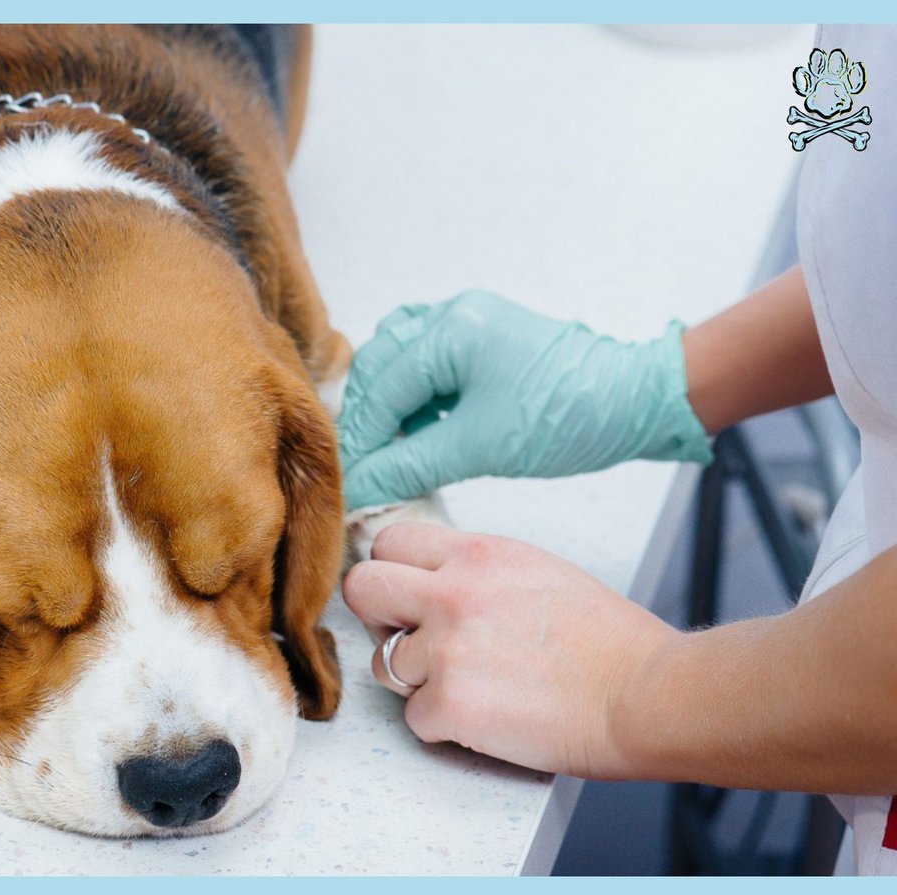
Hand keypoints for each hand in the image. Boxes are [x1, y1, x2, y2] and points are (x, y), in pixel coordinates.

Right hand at [337, 291, 711, 508]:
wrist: (636, 404)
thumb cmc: (570, 416)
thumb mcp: (478, 448)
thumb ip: (409, 466)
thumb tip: (360, 489)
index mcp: (452, 329)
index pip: (382, 388)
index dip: (361, 440)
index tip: (349, 480)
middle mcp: (454, 313)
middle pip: (380, 365)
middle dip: (368, 419)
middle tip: (362, 468)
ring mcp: (468, 321)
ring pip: (399, 360)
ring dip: (388, 405)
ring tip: (390, 450)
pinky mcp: (483, 339)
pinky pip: (427, 362)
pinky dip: (414, 396)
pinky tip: (419, 431)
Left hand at [343, 522, 678, 778]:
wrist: (650, 695)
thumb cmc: (611, 644)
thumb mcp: (537, 572)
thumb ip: (477, 571)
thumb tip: (433, 581)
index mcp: (478, 554)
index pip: (389, 542)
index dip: (395, 574)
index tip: (409, 597)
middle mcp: (454, 593)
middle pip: (361, 588)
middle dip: (378, 618)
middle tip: (413, 639)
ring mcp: (446, 649)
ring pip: (383, 663)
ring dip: (418, 681)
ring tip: (473, 687)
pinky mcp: (450, 704)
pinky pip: (414, 718)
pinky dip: (444, 726)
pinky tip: (488, 719)